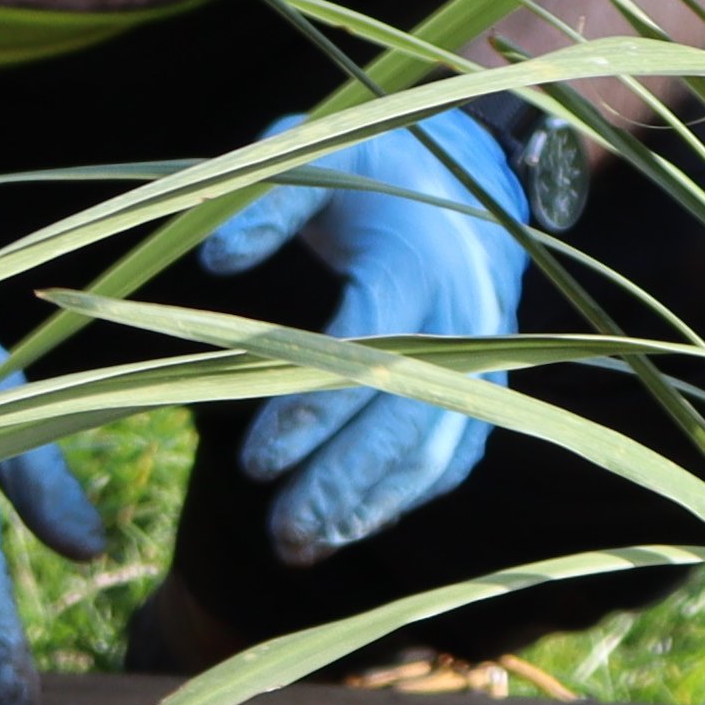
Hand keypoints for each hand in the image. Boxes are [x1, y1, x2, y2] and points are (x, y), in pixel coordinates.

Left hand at [189, 108, 534, 560]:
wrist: (463, 175)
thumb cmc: (366, 170)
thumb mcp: (311, 157)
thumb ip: (262, 203)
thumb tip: (214, 260)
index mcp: (415, 261)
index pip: (364, 352)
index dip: (310, 412)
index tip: (254, 462)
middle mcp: (463, 318)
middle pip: (404, 420)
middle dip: (340, 482)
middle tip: (277, 530)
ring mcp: (486, 358)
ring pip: (433, 451)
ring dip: (368, 507)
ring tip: (298, 547)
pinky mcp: (490, 386)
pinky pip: (452, 457)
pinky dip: (402, 499)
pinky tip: (347, 529)